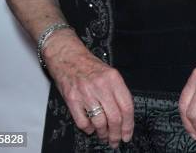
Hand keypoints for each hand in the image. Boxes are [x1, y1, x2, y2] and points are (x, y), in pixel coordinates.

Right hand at [42, 31, 133, 148]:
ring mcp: (86, 93)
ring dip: (103, 134)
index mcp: (113, 78)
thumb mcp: (108, 72)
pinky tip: (90, 127)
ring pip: (100, 123)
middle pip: (114, 118)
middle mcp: (101, 85)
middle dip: (116, 134)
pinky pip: (83, 122)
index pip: (126, 106)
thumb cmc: (87, 64)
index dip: (129, 124)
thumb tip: (124, 114)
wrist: (67, 56)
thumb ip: (117, 90)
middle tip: (116, 140)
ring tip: (103, 135)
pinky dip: (88, 129)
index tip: (128, 134)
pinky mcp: (72, 99)